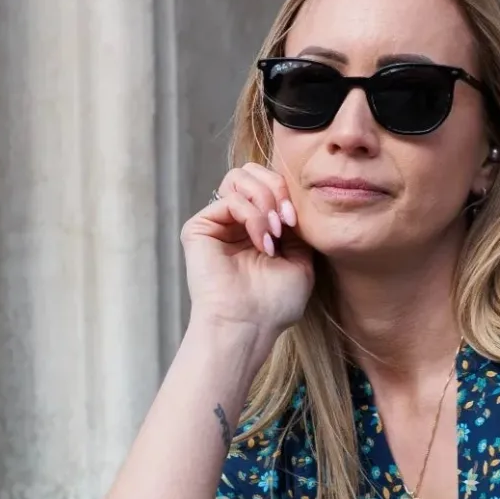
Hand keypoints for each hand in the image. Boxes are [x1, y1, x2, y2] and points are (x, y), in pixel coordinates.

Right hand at [181, 163, 314, 337]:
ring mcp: (216, 224)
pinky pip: (230, 199)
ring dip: (265, 201)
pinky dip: (253, 216)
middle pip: (251, 172)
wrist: (248, 326)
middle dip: (275, 188)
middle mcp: (233, 222)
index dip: (285, 193)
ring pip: (239, 178)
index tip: (296, 221)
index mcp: (255, 228)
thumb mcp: (300, 259)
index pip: (267, 184)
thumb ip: (296, 227)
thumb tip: (290, 202)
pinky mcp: (199, 228)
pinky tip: (262, 242)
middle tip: (286, 220)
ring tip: (274, 233)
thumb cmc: (273, 304)